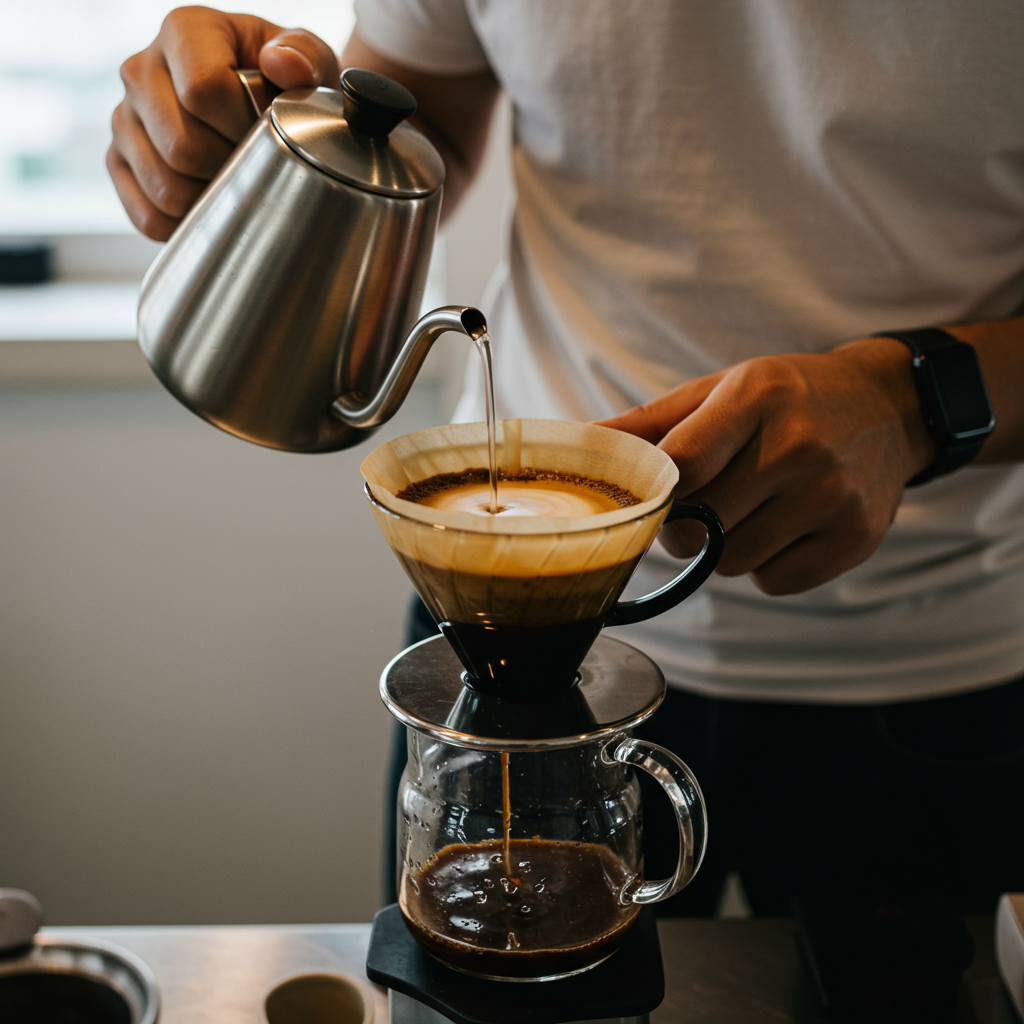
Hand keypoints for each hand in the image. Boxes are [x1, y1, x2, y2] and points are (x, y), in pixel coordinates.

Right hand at [108, 5, 339, 239]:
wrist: (259, 103)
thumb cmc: (284, 82)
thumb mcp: (308, 58)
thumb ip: (305, 53)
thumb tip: (284, 64)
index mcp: (185, 31)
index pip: (202, 91)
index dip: (242, 126)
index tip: (266, 132)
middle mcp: (141, 69)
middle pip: (182, 146)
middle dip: (231, 167)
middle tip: (256, 163)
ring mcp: (125, 118)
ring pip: (165, 187)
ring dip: (211, 200)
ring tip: (237, 181)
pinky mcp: (118, 161)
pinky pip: (148, 215)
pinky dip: (186, 224)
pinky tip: (212, 206)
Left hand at [598, 337, 935, 594]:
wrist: (890, 406)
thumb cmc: (788, 397)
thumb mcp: (722, 388)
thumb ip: (652, 422)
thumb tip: (581, 442)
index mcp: (758, 397)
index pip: (681, 462)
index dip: (656, 492)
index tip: (654, 496)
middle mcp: (800, 445)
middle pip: (700, 524)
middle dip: (684, 526)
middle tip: (699, 507)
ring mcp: (834, 495)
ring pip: (732, 562)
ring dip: (724, 548)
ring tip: (745, 512)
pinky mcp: (856, 538)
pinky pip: (774, 582)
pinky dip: (765, 567)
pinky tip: (780, 529)